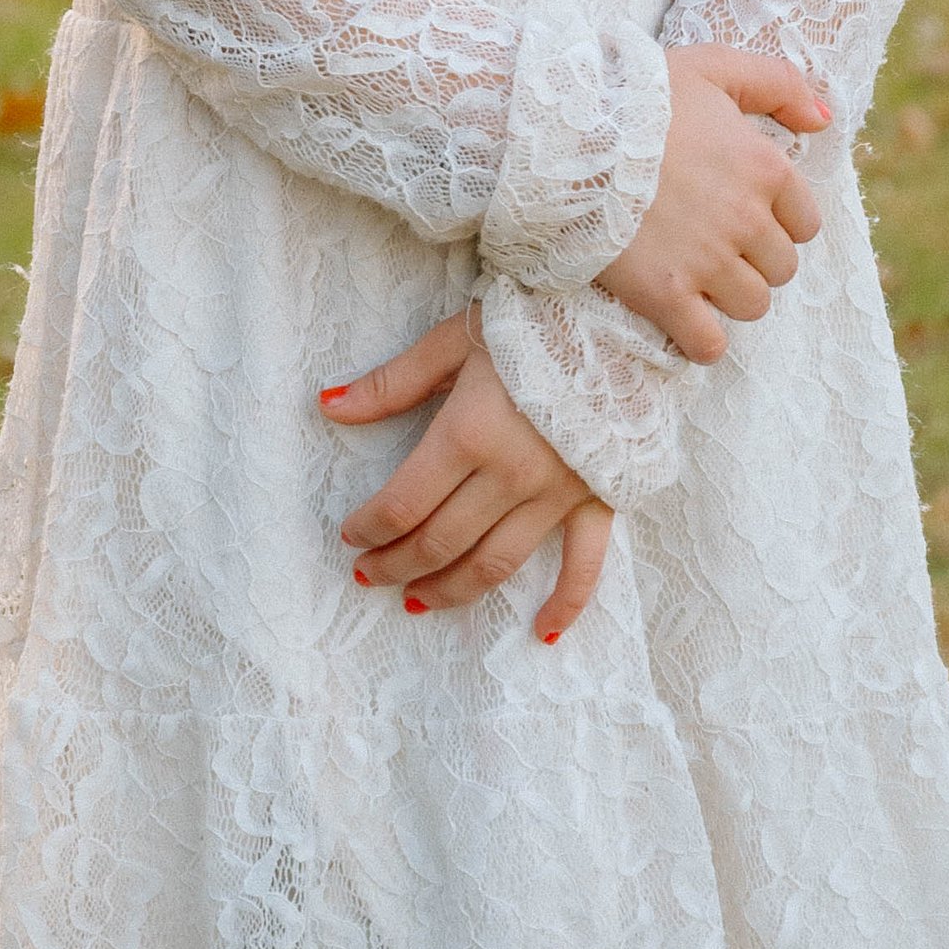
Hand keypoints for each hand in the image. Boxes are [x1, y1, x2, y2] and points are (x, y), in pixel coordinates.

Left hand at [319, 315, 612, 642]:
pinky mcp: (598, 499)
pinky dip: (564, 604)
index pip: (404, 503)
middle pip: (440, 541)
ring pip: (494, 562)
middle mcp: (510, 474)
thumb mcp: (453, 342)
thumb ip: (392, 383)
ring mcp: (556, 494)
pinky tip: (541, 631)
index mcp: (468, 433)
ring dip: (450, 590)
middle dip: (396, 564)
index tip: (350, 536)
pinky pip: (583, 566)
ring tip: (416, 601)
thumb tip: (328, 406)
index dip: (369, 528)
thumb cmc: (531, 322)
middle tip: (369, 574)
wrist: (620, 316)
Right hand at [595, 42, 831, 363]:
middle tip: (715, 241)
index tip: (745, 213)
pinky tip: (685, 320)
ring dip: (731, 296)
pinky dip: (703, 340)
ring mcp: (708, 262)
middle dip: (755, 259)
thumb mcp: (712, 68)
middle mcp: (746, 219)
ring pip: (753, 305)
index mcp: (764, 168)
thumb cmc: (639, 96)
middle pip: (782, 268)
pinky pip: (709, 344)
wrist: (566, 133)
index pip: (805, 222)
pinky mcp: (666, 295)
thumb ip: (778, 84)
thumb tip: (825, 120)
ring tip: (697, 274)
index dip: (777, 221)